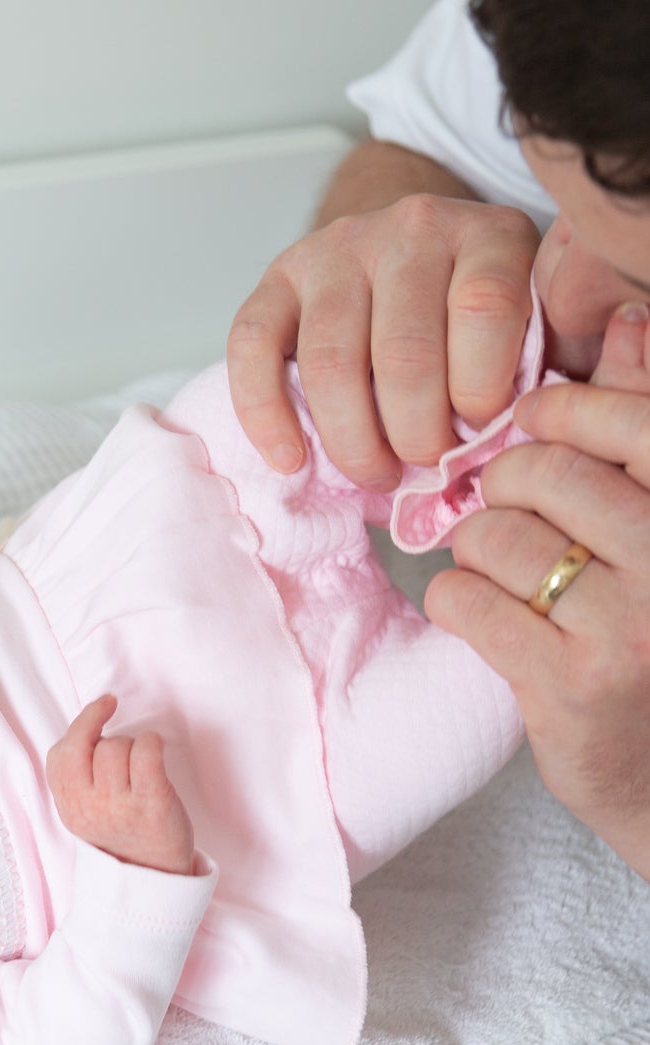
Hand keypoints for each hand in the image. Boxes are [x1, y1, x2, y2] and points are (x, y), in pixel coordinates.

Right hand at [46, 695, 194, 874]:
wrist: (153, 877)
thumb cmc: (121, 834)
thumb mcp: (83, 813)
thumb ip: (76, 778)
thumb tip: (87, 726)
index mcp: (69, 806)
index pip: (62, 752)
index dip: (84, 722)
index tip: (104, 705)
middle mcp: (89, 805)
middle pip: (94, 744)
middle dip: (112, 742)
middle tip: (125, 761)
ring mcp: (119, 805)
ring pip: (119, 746)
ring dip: (134, 747)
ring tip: (141, 771)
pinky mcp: (152, 803)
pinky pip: (146, 751)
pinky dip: (152, 742)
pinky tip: (156, 751)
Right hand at [228, 193, 539, 487]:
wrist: (408, 248)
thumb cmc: (471, 310)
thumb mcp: (533, 315)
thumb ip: (533, 364)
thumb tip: (514, 439)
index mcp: (486, 235)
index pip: (484, 308)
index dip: (480, 388)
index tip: (479, 431)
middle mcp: (409, 228)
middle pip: (402, 350)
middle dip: (413, 432)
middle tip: (423, 466)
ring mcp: (335, 250)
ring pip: (331, 361)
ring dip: (352, 439)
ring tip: (374, 473)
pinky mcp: (277, 278)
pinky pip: (252, 346)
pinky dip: (266, 413)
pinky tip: (290, 458)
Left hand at [424, 304, 649, 881]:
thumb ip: (645, 428)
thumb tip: (631, 316)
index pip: (629, 416)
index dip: (560, 405)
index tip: (532, 419)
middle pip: (542, 472)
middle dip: (504, 486)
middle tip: (511, 516)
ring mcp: (634, 624)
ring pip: (495, 534)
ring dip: (477, 550)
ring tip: (505, 575)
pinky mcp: (573, 683)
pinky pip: (467, 600)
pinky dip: (458, 601)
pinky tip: (486, 617)